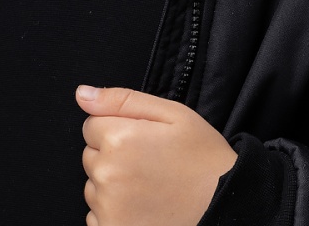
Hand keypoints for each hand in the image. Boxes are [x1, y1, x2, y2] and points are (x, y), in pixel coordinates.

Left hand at [75, 84, 237, 225]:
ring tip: (150, 187)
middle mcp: (107, 175)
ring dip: (113, 185)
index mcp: (119, 139)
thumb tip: (82, 94)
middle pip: (91, 156)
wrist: (226, 207)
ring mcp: (108, 209)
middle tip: (150, 163)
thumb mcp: (172, 114)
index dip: (118, 128)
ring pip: (94, 186)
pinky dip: (114, 213)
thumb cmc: (202, 158)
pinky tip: (143, 209)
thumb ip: (122, 100)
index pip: (91, 125)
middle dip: (113, 156)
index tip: (143, 140)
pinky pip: (97, 216)